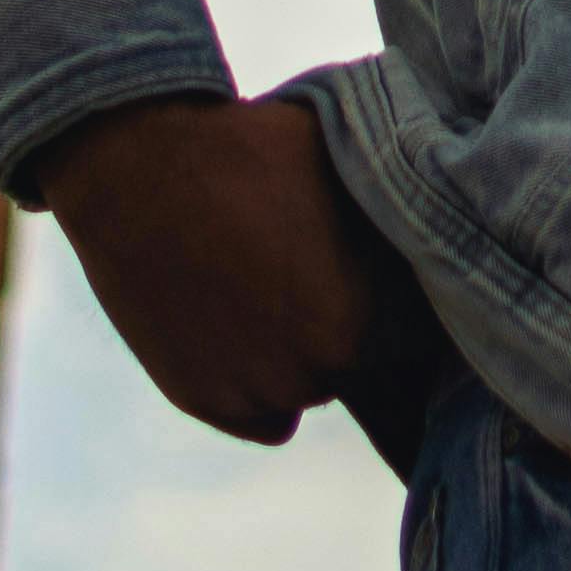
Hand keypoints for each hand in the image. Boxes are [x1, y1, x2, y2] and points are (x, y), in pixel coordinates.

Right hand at [37, 90, 387, 444]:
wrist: (139, 167)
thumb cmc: (252, 151)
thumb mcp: (348, 171)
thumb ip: (393, 221)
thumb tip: (430, 228)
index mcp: (366, 318)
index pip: (418, 330)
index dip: (399, 294)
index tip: (379, 268)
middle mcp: (318, 371)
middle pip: (362, 360)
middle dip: (351, 321)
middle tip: (317, 269)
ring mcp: (256, 392)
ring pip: (312, 387)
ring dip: (302, 353)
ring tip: (270, 287)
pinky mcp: (203, 403)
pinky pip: (266, 419)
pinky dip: (260, 386)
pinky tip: (246, 327)